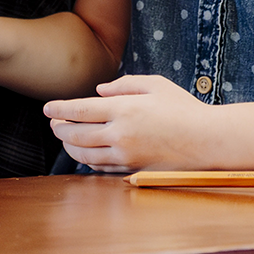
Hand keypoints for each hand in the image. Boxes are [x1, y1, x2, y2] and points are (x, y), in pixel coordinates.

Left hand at [45, 75, 214, 171]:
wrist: (206, 140)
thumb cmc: (184, 109)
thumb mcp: (157, 85)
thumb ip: (125, 84)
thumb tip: (99, 91)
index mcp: (126, 109)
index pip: (81, 109)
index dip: (60, 109)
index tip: (47, 108)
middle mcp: (121, 133)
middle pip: (76, 134)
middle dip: (59, 128)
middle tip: (54, 123)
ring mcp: (125, 154)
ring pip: (83, 154)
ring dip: (69, 146)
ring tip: (65, 138)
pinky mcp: (130, 169)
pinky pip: (99, 165)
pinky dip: (86, 158)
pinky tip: (85, 151)